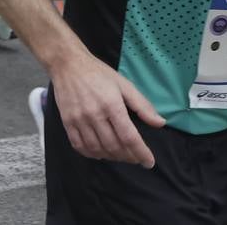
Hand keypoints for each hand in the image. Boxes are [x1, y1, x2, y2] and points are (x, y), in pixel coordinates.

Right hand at [49, 49, 165, 166]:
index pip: (129, 137)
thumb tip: (160, 123)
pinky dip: (91, 154)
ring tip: (120, 155)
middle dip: (128, 157)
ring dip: (111, 157)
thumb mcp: (124, 84)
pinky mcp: (66, 121)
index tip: (149, 163)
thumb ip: (142, 105)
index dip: (141, 153)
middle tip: (135, 157)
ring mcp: (78, 119)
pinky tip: (99, 152)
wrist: (67, 64)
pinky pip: (79, 145)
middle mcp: (94, 115)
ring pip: (97, 148)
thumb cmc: (99, 73)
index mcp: (112, 105)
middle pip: (114, 146)